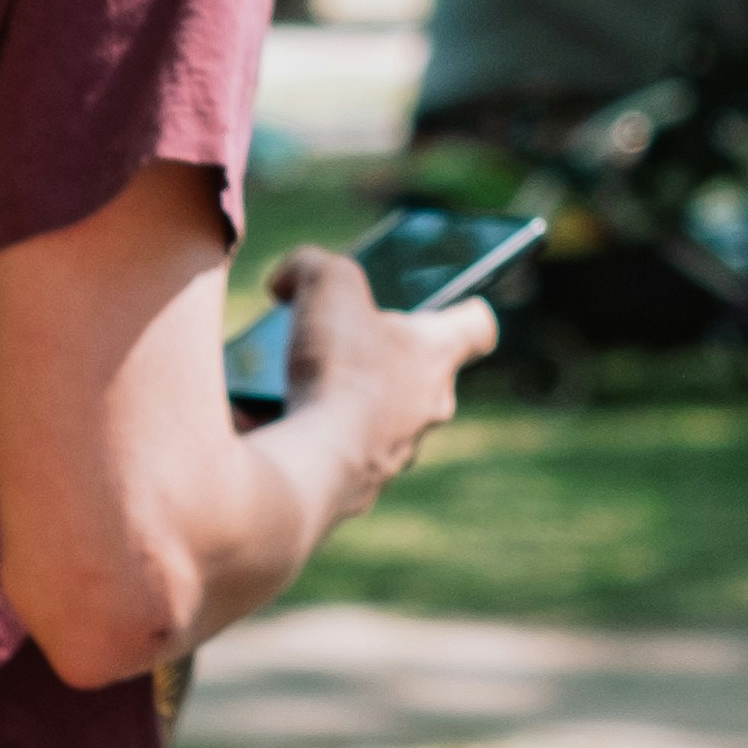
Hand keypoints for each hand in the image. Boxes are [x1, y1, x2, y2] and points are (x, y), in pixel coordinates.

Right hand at [270, 245, 494, 493]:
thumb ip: (312, 264)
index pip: (476, 326)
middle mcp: (429, 406)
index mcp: (437, 354)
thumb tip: (288, 280)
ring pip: (374, 413)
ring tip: (289, 377)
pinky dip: (310, 432)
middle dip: (375, 352)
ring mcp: (397, 451)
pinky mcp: (360, 484)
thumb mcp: (326, 282)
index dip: (459, 308)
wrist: (316, 463)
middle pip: (416, 370)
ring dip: (338, 395)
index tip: (441, 302)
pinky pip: (337, 449)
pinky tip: (270, 418)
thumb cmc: (339, 369)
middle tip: (333, 336)